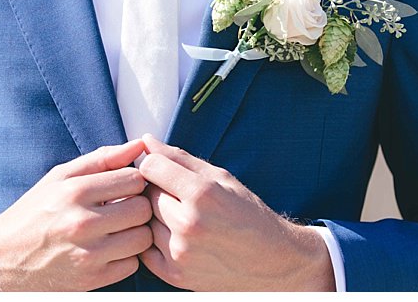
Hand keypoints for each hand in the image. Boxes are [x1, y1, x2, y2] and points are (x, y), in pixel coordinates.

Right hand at [0, 140, 152, 290]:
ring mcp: (87, 255)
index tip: (123, 186)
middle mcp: (81, 223)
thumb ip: (102, 158)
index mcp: (74, 192)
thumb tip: (139, 146)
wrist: (2, 258)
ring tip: (118, 228)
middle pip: (143, 209)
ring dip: (135, 232)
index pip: (134, 180)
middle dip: (138, 205)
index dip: (133, 181)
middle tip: (123, 207)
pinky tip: (109, 248)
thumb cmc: (36, 211)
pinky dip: (126, 256)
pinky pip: (132, 264)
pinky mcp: (91, 280)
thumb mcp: (61, 177)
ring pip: (142, 238)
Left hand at [138, 135, 334, 290]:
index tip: (164, 170)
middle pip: (147, 194)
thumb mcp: (220, 177)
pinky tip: (177, 237)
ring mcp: (180, 253)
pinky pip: (145, 249)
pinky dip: (155, 240)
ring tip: (182, 217)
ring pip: (145, 221)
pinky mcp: (174, 275)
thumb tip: (145, 141)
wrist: (272, 261)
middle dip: (158, 191)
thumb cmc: (247, 214)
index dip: (155, 165)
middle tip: (179, 196)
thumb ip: (178, 158)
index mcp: (202, 194)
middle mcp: (189, 225)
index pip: (150, 168)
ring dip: (156, 217)